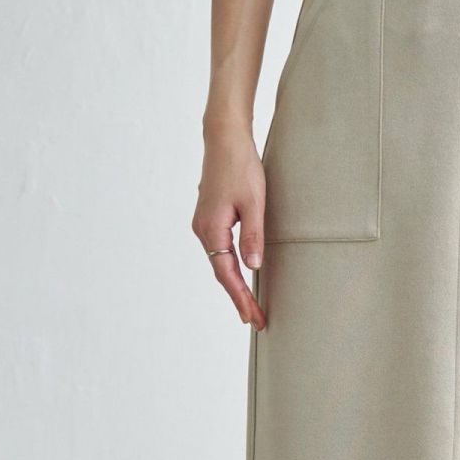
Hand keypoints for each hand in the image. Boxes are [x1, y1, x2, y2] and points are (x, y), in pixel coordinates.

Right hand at [191, 129, 266, 328]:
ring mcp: (204, 224)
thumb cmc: (241, 167)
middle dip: (239, 298)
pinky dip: (231, 268)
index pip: (227, 274)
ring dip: (235, 285)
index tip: (253, 318)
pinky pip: (220, 251)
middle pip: (222, 273)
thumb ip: (253, 237)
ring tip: (250, 305)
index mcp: (212, 229)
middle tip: (256, 320)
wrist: (225, 139)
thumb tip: (253, 267)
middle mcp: (203, 230)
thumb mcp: (254, 203)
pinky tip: (241, 277)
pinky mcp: (210, 218)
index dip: (241, 298)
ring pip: (220, 263)